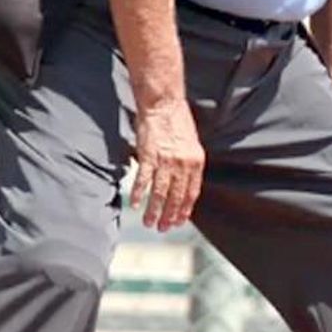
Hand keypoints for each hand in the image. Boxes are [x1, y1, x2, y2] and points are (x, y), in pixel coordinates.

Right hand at [130, 99, 205, 230]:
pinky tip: (135, 204)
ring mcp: (166, 161)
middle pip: (176, 196)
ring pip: (160, 193)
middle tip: (164, 228)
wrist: (164, 104)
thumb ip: (188, 163)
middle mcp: (183, 164)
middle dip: (170, 215)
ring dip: (154, 211)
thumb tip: (184, 181)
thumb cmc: (177, 120)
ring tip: (150, 223)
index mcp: (196, 162)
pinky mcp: (148, 156)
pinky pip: (143, 180)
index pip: (192, 192)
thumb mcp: (191, 143)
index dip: (185, 208)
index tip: (180, 220)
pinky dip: (139, 194)